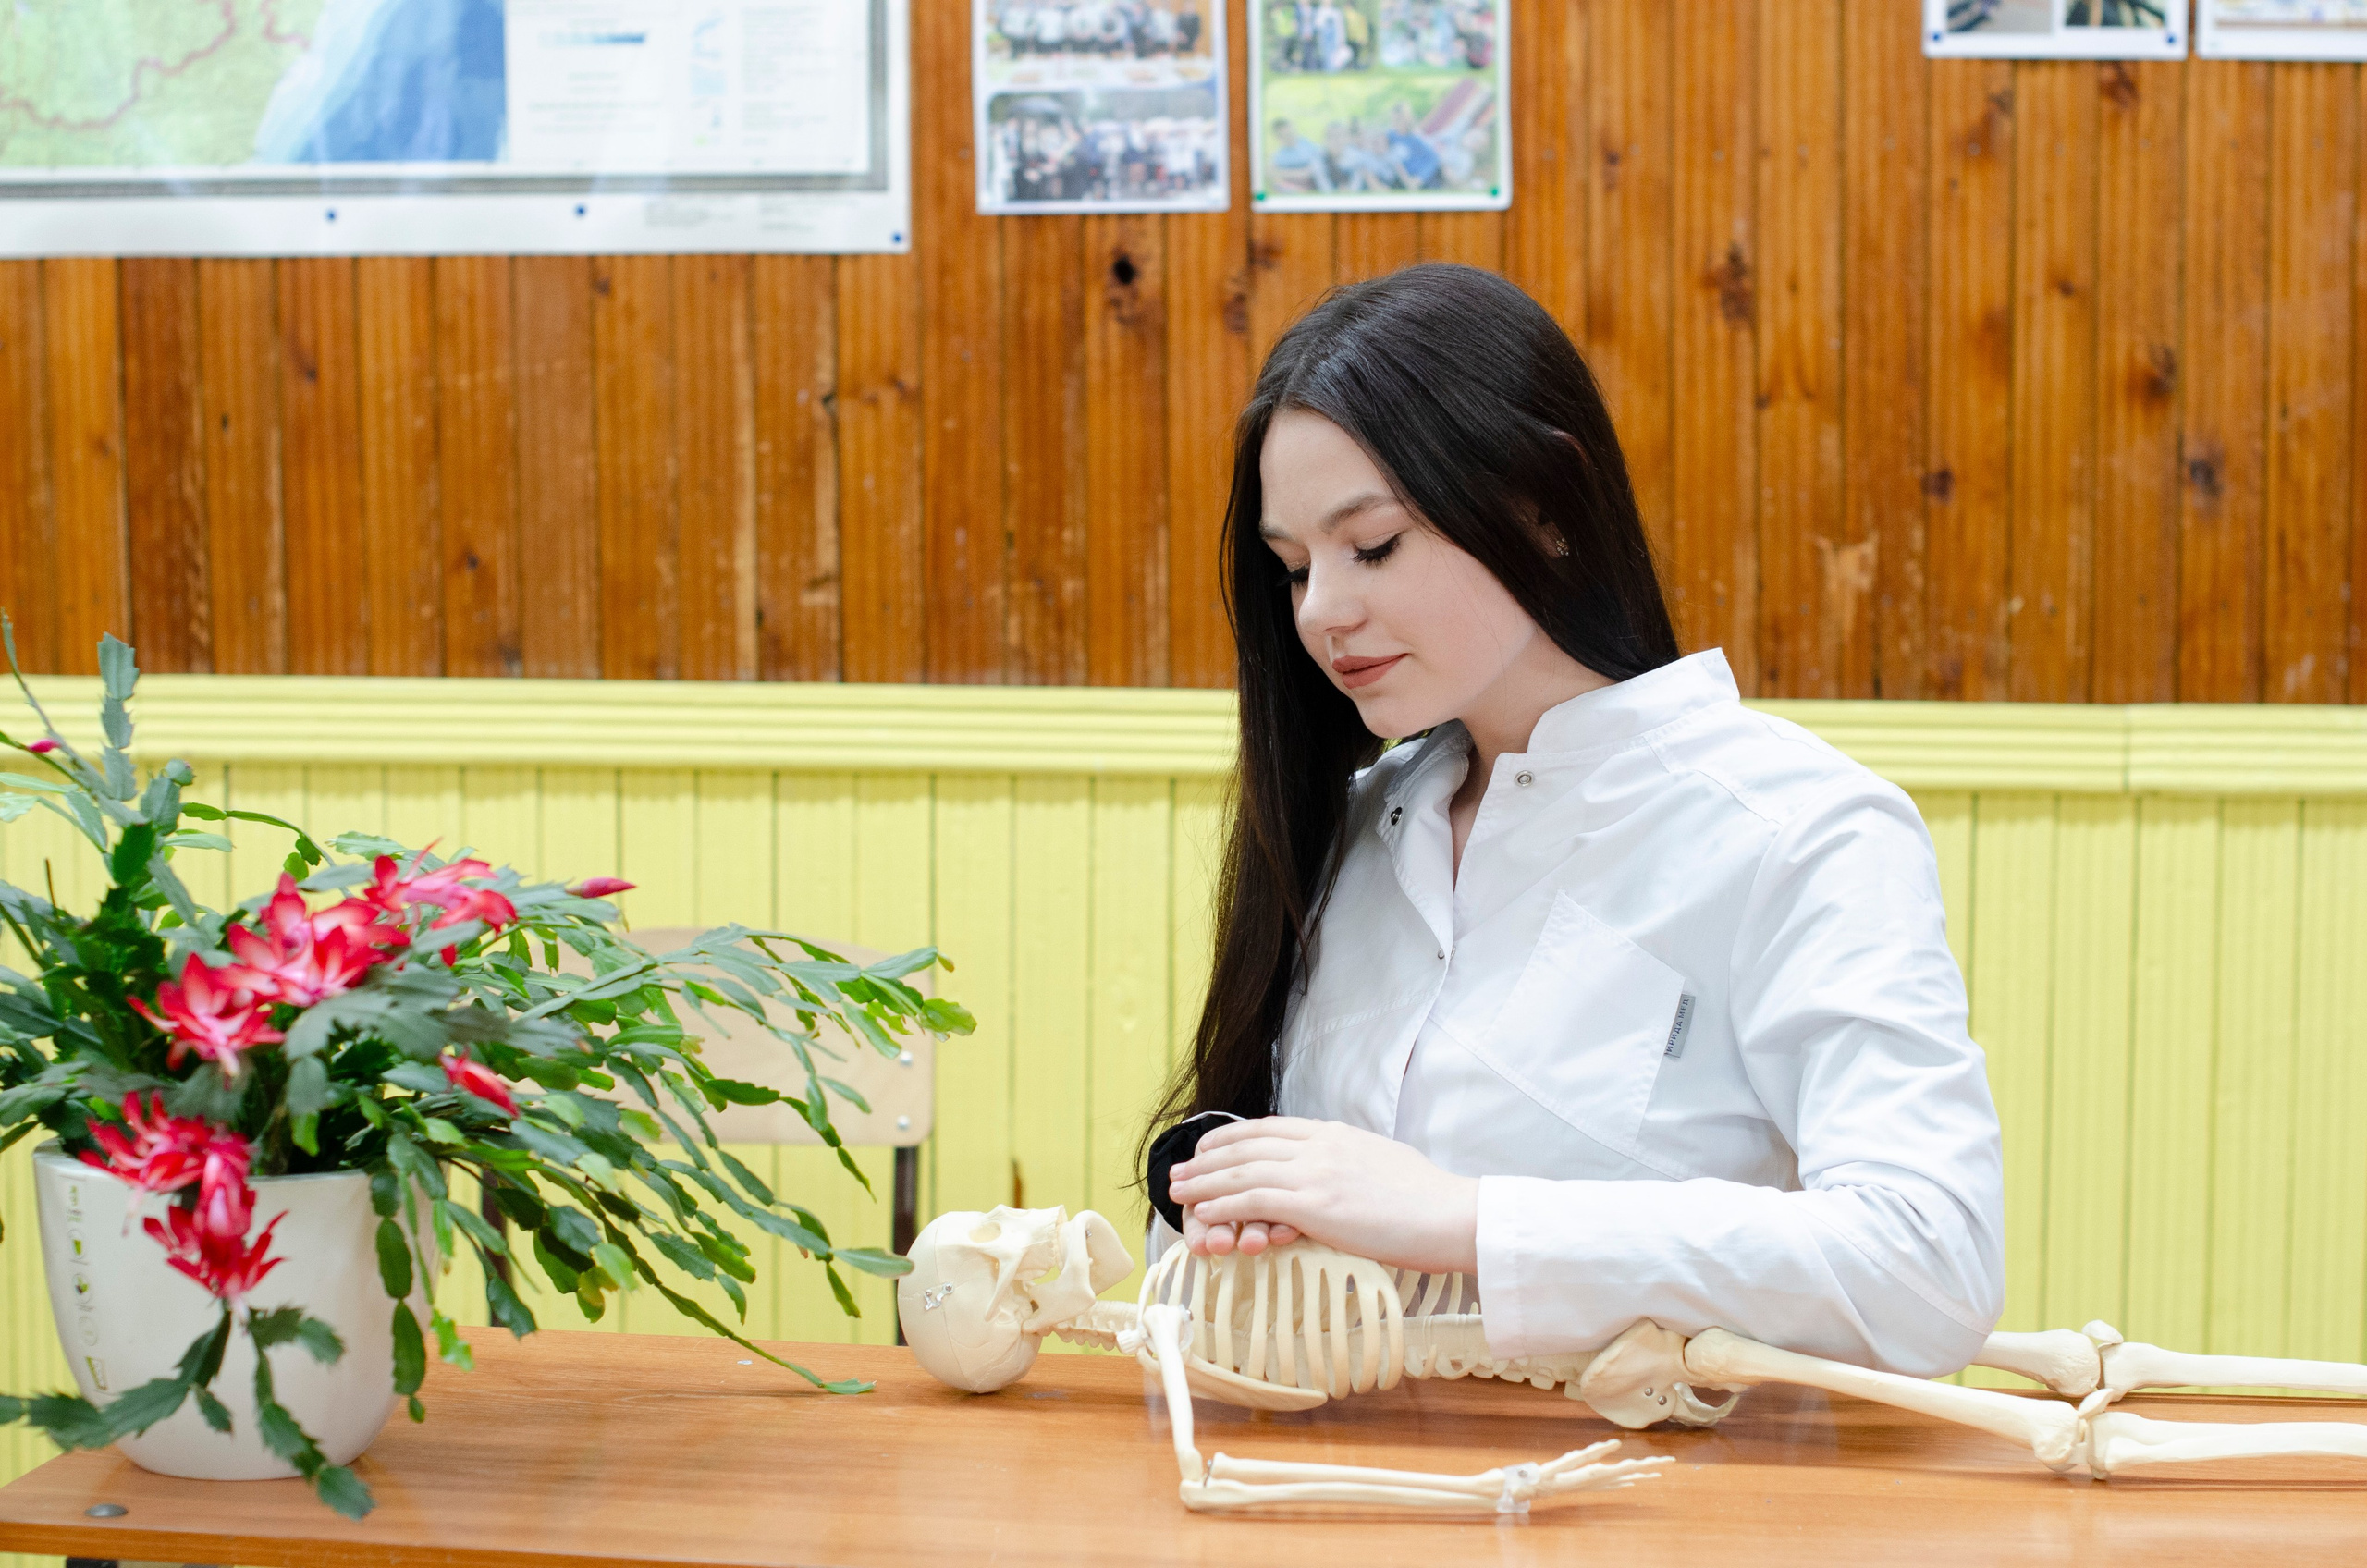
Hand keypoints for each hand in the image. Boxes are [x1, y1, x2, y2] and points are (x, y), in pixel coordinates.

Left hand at [1166, 1117, 1479, 1274]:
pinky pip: (1253, 1200)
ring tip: (1178, 1193)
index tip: (1208, 1148)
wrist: (1450, 1215)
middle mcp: (1319, 1145)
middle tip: (1180, 1171)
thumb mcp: (1381, 1162)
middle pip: (1246, 1146)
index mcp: (1334, 1133)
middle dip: (1207, 1159)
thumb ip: (1349, 1162)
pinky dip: (1221, 1205)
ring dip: (1203, 1183)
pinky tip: (1203, 1213)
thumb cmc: (1427, 1199)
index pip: (1268, 1127)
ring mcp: (1315, 1172)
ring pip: (1242, 1171)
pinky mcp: (1314, 1204)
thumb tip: (1338, 1172)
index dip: (1230, 1138)